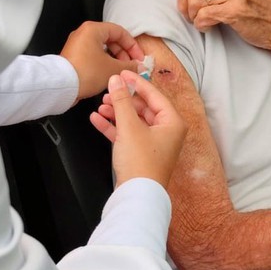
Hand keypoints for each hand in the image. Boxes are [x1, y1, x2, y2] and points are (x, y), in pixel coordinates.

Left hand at [60, 21, 143, 100]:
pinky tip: (109, 76)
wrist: (61, 86)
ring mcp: (77, 46)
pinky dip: (104, 64)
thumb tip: (139, 66)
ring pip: (102, 50)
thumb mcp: (113, 69)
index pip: (120, 32)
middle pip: (111, 40)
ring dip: (115, 61)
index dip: (133, 46)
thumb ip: (130, 66)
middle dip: (124, 54)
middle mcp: (83, 34)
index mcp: (93, 29)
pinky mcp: (74, 57)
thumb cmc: (84, 73)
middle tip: (131, 66)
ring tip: (121, 73)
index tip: (139, 58)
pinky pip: (94, 57)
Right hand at [90, 70, 186, 187]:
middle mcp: (167, 132)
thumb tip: (116, 81)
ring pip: (134, 121)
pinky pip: (127, 134)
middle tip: (109, 90)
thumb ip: (121, 101)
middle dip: (124, 99)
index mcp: (172, 122)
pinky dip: (113, 127)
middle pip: (144, 107)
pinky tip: (98, 120)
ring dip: (116, 113)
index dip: (137, 82)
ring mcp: (154, 144)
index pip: (154, 95)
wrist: (137, 196)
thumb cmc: (141, 164)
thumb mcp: (129, 126)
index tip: (122, 73)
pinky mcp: (141, 154)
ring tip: (101, 106)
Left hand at [176, 0, 270, 50]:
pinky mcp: (233, 10)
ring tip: (200, 21)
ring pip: (194, 1)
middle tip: (189, 14)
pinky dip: (201, 25)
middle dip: (184, 3)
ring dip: (192, 16)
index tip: (184, 1)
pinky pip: (203, 16)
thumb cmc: (260, 7)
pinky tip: (208, 27)